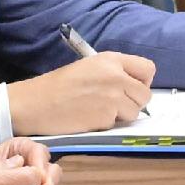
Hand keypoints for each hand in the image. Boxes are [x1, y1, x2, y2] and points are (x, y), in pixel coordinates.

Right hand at [6, 49, 155, 135]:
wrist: (36, 103)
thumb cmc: (59, 85)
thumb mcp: (90, 67)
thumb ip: (115, 72)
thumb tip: (135, 86)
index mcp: (112, 60)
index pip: (148, 69)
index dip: (142, 81)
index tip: (131, 88)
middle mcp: (116, 76)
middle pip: (145, 94)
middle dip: (133, 102)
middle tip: (114, 105)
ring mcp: (112, 97)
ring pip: (134, 112)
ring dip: (121, 115)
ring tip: (98, 110)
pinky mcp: (105, 116)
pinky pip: (117, 123)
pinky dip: (106, 124)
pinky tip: (89, 118)